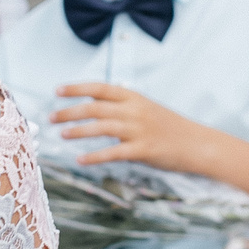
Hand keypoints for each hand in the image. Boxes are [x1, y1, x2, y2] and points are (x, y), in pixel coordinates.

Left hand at [54, 81, 213, 171]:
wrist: (198, 144)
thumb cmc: (171, 128)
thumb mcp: (148, 109)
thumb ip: (125, 106)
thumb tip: (99, 105)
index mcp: (135, 98)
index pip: (100, 88)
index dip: (77, 88)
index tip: (58, 91)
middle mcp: (135, 111)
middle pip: (96, 107)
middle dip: (70, 111)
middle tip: (51, 117)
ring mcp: (139, 130)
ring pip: (102, 127)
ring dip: (78, 131)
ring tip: (62, 134)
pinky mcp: (144, 150)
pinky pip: (114, 153)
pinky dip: (95, 156)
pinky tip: (81, 160)